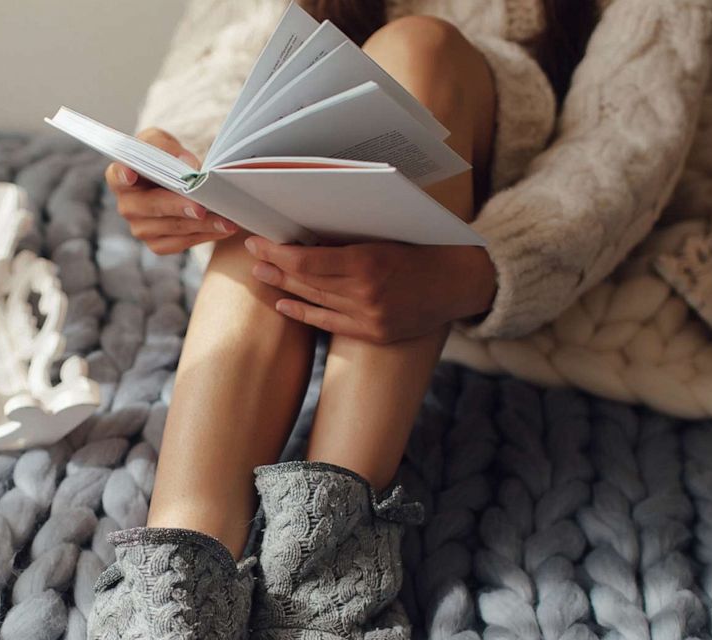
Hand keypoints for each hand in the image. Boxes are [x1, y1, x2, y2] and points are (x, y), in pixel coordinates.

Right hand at [108, 128, 238, 254]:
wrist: (172, 181)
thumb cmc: (162, 158)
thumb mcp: (161, 142)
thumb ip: (168, 148)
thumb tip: (187, 165)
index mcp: (122, 176)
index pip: (117, 175)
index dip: (123, 175)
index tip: (131, 174)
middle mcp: (127, 205)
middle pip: (150, 207)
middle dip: (177, 207)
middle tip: (200, 207)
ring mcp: (141, 228)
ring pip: (171, 228)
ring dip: (200, 225)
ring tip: (225, 220)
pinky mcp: (157, 244)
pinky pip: (181, 243)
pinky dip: (204, 236)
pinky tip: (222, 229)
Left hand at [243, 236, 495, 342]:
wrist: (457, 283)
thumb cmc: (421, 248)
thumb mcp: (384, 234)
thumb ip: (347, 238)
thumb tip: (304, 232)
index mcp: (368, 262)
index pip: (306, 261)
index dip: (277, 252)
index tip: (258, 241)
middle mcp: (365, 293)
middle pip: (306, 281)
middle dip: (275, 267)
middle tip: (253, 255)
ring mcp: (369, 317)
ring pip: (314, 301)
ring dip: (284, 288)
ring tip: (262, 275)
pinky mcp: (373, 334)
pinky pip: (329, 324)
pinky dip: (304, 313)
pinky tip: (284, 304)